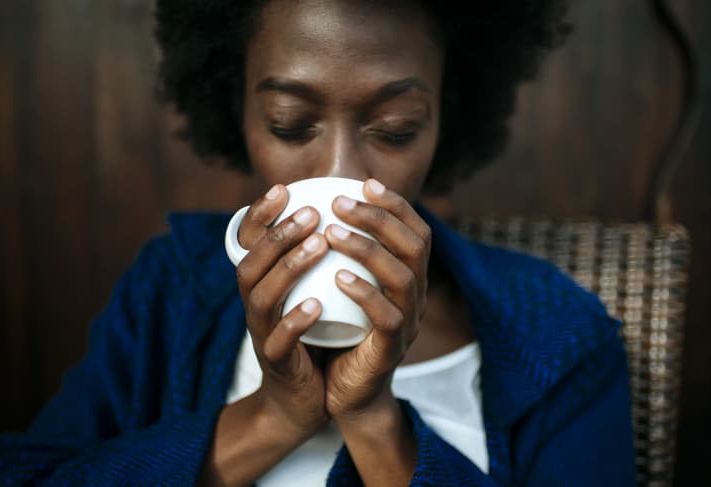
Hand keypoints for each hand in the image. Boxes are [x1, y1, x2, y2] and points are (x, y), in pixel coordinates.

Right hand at [234, 184, 329, 440]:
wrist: (304, 399)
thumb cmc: (312, 336)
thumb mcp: (308, 291)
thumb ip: (315, 259)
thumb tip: (339, 212)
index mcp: (261, 284)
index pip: (247, 244)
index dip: (258, 216)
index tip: (283, 189)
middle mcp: (255, 305)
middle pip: (252, 264)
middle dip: (279, 234)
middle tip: (310, 213)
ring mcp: (263, 334)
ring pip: (262, 297)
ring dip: (288, 268)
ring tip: (318, 245)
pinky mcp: (277, 364)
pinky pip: (279, 341)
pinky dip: (294, 321)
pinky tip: (316, 305)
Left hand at [323, 178, 430, 420]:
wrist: (345, 392)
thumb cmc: (340, 332)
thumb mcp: (343, 288)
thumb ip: (341, 255)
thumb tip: (317, 206)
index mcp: (408, 278)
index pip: (415, 231)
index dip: (395, 204)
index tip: (366, 183)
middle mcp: (416, 296)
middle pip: (414, 246)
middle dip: (379, 218)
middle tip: (340, 202)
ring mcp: (408, 323)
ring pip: (402, 277)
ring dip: (367, 249)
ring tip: (331, 232)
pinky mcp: (392, 349)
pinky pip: (387, 317)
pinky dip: (365, 292)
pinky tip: (338, 276)